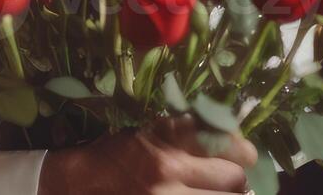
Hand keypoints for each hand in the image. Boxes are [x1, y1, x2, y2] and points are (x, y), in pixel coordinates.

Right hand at [36, 118, 257, 194]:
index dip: (242, 152)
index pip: (228, 145)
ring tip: (212, 191)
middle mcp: (170, 171)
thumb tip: (230, 138)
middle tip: (226, 179)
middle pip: (234, 179)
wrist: (79, 184)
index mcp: (166, 141)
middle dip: (234, 180)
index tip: (244, 155)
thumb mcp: (148, 134)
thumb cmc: (115, 155)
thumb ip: (185, 134)